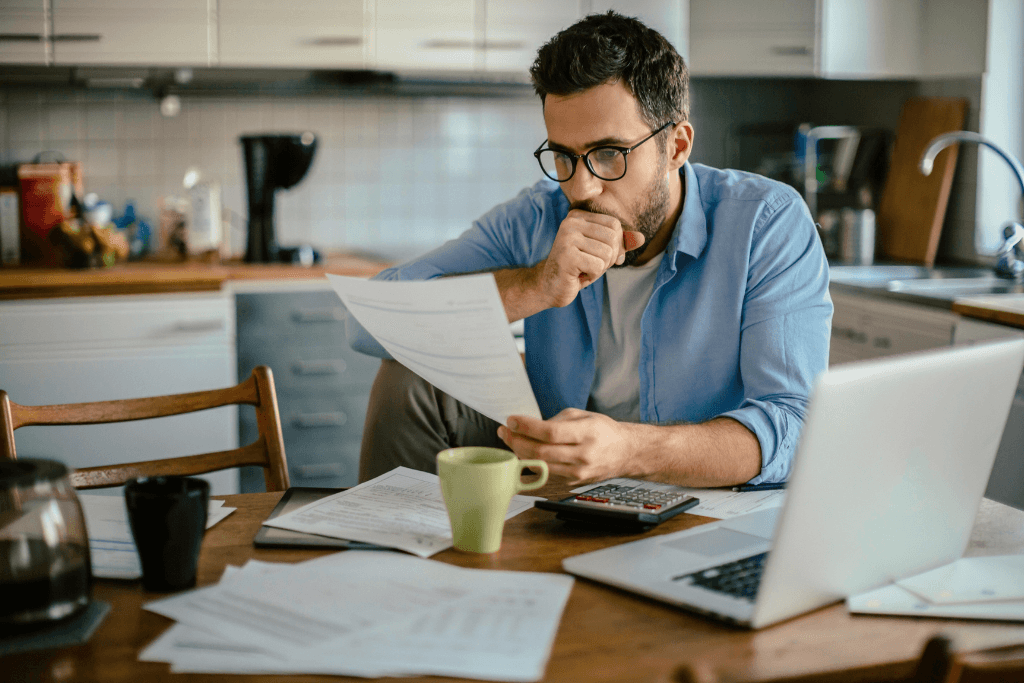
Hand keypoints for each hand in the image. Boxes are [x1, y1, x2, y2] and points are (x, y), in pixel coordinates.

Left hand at [496, 408, 638, 484]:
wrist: (625, 453)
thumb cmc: (603, 431)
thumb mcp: (583, 415)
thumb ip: (556, 420)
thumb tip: (529, 426)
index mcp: (587, 433)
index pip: (551, 432)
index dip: (527, 427)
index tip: (512, 420)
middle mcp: (583, 455)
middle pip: (541, 452)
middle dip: (517, 441)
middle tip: (505, 431)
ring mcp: (578, 472)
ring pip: (540, 465)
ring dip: (520, 452)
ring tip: (511, 440)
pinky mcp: (573, 482)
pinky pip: (547, 472)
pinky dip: (532, 462)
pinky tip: (524, 452)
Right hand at [537, 210, 644, 307]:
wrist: (551, 286)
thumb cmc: (578, 267)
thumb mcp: (602, 252)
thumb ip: (621, 243)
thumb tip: (641, 238)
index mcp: (578, 216)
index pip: (614, 225)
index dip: (615, 244)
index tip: (599, 255)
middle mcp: (570, 222)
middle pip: (613, 238)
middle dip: (609, 258)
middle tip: (590, 264)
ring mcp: (567, 238)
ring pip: (607, 253)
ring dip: (600, 268)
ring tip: (583, 269)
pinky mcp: (567, 256)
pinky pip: (598, 266)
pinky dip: (593, 275)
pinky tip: (578, 275)